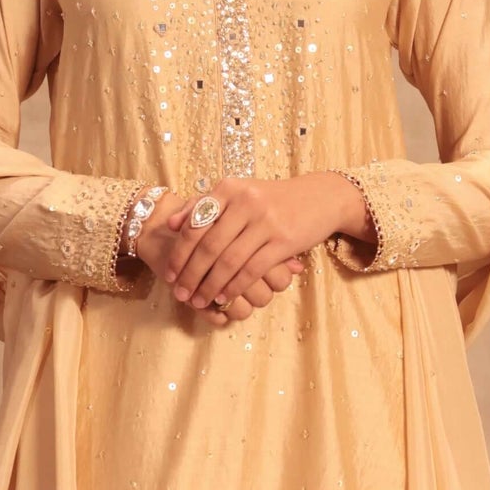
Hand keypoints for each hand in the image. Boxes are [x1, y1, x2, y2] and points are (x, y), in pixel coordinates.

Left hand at [130, 189, 304, 325]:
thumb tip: (171, 224)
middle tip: (180, 294)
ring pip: (228, 261)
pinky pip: (252, 269)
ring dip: (210, 285)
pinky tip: (224, 297)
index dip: (179, 253)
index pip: (194, 225)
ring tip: (199, 301)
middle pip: (208, 246)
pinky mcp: (283, 241)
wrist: (319, 198)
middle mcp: (245, 202)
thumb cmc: (271, 199)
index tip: (169, 275)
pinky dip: (234, 286)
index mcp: (229, 189)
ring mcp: (265, 221)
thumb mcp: (237, 194)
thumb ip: (203, 204)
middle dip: (191, 275)